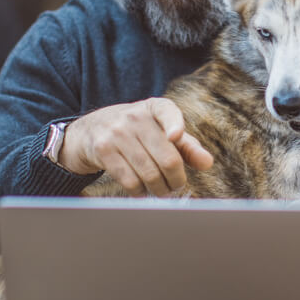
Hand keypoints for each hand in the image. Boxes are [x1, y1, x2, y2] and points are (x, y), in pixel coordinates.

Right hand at [59, 98, 213, 195]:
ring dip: (160, 190)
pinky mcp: (103, 150)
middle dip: (176, 180)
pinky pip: (129, 181)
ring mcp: (117, 132)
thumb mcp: (161, 131)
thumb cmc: (138, 132)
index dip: (174, 125)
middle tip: (176, 187)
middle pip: (167, 158)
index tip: (174, 136)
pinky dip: (140, 192)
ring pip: (149, 173)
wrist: (92, 130)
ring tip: (162, 191)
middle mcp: (135, 116)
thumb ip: (187, 146)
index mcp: (155, 107)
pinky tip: (143, 191)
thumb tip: (207, 163)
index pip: (168, 112)